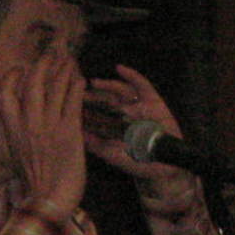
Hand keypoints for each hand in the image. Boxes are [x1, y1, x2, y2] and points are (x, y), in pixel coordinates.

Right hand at [0, 50, 86, 211]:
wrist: (48, 203)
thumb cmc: (35, 186)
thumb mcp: (19, 157)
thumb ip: (21, 137)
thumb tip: (24, 125)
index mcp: (12, 131)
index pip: (4, 93)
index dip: (12, 77)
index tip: (21, 69)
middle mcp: (28, 124)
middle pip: (33, 81)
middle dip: (44, 62)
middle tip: (54, 53)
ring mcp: (48, 127)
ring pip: (55, 86)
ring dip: (64, 68)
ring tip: (71, 60)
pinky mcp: (70, 133)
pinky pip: (73, 100)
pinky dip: (78, 86)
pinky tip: (82, 80)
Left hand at [84, 64, 185, 179]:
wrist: (163, 166)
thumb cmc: (136, 163)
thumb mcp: (111, 155)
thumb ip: (94, 145)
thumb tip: (76, 133)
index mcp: (114, 125)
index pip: (96, 113)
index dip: (85, 107)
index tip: (71, 103)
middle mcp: (125, 114)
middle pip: (106, 99)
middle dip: (93, 95)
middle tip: (79, 91)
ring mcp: (138, 106)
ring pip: (120, 90)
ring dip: (107, 85)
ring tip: (93, 82)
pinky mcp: (152, 101)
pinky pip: (141, 85)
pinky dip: (131, 76)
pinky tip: (119, 69)